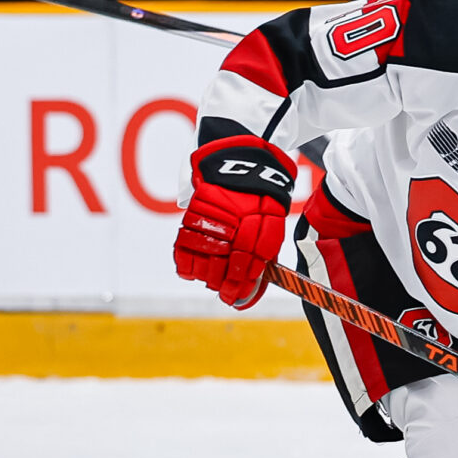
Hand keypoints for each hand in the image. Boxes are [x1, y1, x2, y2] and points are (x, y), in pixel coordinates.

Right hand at [174, 136, 296, 308]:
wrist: (240, 158)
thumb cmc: (259, 195)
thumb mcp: (272, 219)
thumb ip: (264, 249)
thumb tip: (255, 281)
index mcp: (265, 222)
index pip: (253, 262)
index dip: (244, 285)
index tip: (239, 299)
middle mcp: (240, 220)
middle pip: (228, 264)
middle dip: (226, 285)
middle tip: (225, 294)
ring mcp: (216, 215)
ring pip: (206, 257)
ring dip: (207, 277)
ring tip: (210, 283)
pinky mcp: (195, 210)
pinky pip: (185, 244)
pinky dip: (185, 262)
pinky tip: (190, 272)